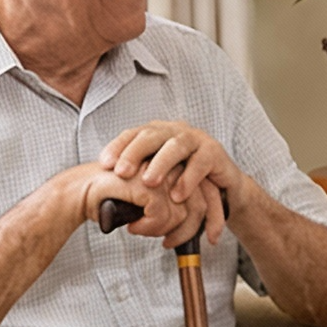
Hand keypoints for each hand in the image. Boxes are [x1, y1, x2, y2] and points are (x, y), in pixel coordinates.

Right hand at [59, 164, 219, 251]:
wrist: (79, 192)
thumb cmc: (112, 198)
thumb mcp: (150, 203)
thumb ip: (173, 206)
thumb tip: (196, 227)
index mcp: (175, 167)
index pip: (208, 193)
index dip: (214, 219)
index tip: (213, 239)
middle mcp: (171, 166)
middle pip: (201, 205)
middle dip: (191, 232)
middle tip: (170, 244)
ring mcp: (160, 172)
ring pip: (182, 214)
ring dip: (162, 230)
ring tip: (140, 229)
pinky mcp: (148, 183)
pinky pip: (162, 216)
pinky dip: (148, 228)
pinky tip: (132, 226)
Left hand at [99, 121, 243, 245]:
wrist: (223, 192)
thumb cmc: (184, 184)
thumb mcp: (159, 179)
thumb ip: (137, 179)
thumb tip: (104, 195)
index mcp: (157, 134)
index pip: (132, 134)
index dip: (117, 147)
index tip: (104, 164)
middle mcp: (175, 131)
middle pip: (151, 136)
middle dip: (134, 153)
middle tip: (121, 173)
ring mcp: (196, 140)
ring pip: (176, 146)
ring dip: (161, 164)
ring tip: (148, 183)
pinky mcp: (215, 153)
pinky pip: (201, 163)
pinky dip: (188, 179)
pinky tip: (177, 195)